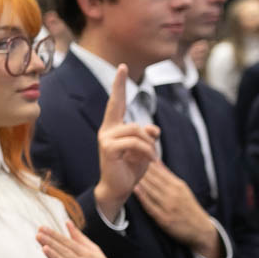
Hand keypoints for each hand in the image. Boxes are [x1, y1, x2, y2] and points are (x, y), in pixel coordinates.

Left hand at [36, 221, 126, 257]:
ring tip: (45, 249)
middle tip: (38, 235)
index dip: (55, 235)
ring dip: (57, 257)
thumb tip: (67, 222)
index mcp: (88, 254)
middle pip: (66, 252)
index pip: (68, 242)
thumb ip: (79, 238)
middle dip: (52, 243)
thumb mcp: (95, 252)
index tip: (42, 228)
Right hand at [95, 64, 159, 221]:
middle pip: (124, 111)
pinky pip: (134, 142)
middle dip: (127, 100)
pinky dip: (146, 152)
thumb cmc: (129, 170)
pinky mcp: (108, 148)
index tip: (121, 68)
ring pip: (136, 130)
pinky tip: (150, 161)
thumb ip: (148, 137)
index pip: (116, 103)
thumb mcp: (144, 151)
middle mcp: (107, 130)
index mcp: (113, 128)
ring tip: (151, 158)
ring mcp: (105, 138)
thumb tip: (152, 128)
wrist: (118, 189)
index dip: (119, 86)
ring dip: (149, 146)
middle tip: (127, 82)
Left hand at [133, 161, 219, 257]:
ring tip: (124, 167)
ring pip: (151, 189)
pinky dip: (142, 196)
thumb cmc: (188, 208)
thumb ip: (168, 176)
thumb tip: (155, 160)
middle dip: (138, 166)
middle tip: (124, 155)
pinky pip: (151, 205)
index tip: (132, 151)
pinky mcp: (164, 218)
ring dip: (138, 178)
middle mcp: (173, 193)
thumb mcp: (182, 189)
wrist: (202, 230)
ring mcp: (168, 206)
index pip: (159, 170)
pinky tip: (133, 188)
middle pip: (154, 177)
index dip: (144, 160)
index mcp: (177, 185)